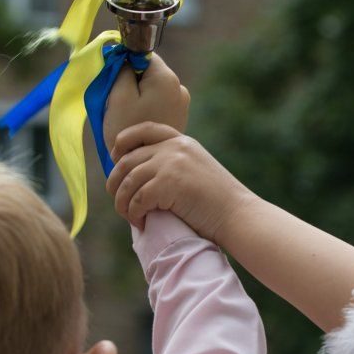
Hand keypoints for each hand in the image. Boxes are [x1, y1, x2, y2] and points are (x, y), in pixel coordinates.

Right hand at [102, 54, 189, 151]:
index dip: (125, 61)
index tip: (112, 78)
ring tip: (127, 115)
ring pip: (151, 88)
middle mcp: (179, 88)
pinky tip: (136, 123)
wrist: (144, 167)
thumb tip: (125, 54)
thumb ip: (122, 68)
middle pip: (148, 72)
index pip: (143, 53)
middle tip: (116, 101)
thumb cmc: (127, 129)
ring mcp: (181, 104)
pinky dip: (145, 107)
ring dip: (136, 95)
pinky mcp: (178, 117)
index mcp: (166, 78)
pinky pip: (158, 103)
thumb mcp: (118, 95)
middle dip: (130, 81)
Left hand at [106, 123, 256, 237]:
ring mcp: (171, 164)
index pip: (144, 129)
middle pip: (128, 159)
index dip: (123, 142)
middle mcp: (174, 148)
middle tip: (118, 200)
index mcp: (182, 142)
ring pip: (128, 182)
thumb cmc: (218, 202)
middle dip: (115, 182)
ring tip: (130, 217)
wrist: (237, 215)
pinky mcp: (168, 184)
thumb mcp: (196, 170)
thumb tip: (139, 174)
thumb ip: (174, 163)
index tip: (115, 158)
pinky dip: (134, 214)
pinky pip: (136, 199)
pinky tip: (141, 223)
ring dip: (123, 203)